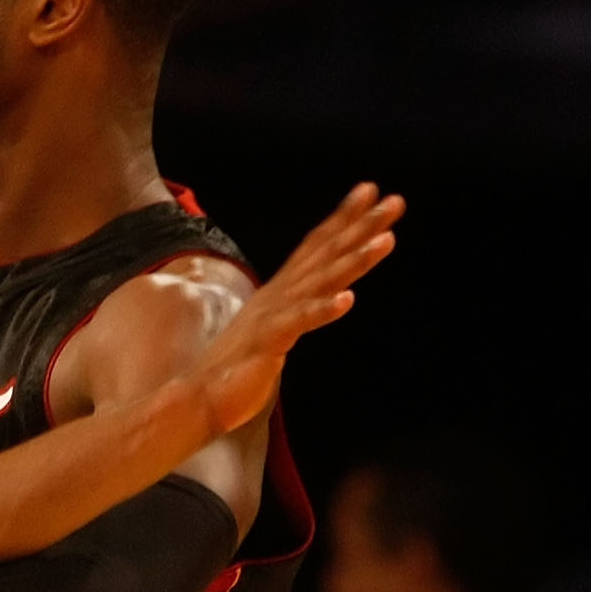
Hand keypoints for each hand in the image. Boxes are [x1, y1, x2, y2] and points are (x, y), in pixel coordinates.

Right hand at [193, 182, 404, 433]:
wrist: (196, 400)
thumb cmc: (234, 371)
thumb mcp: (271, 330)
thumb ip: (292, 312)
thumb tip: (311, 302)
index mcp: (281, 292)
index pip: (316, 247)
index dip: (344, 218)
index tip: (370, 191)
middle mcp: (279, 295)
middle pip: (326, 254)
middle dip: (361, 226)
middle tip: (394, 201)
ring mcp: (274, 316)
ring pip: (320, 281)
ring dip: (354, 259)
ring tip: (385, 239)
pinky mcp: (268, 343)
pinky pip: (299, 323)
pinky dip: (323, 310)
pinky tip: (347, 299)